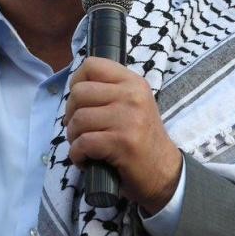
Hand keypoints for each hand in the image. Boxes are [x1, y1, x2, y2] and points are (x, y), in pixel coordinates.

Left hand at [64, 57, 182, 214]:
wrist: (163, 170)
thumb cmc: (141, 137)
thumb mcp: (133, 104)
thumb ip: (110, 91)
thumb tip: (74, 90)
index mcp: (133, 82)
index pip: (92, 65)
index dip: (77, 82)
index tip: (81, 102)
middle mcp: (132, 96)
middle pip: (79, 93)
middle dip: (71, 114)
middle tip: (80, 129)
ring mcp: (128, 118)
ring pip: (78, 119)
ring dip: (73, 137)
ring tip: (84, 146)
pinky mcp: (122, 142)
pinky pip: (83, 143)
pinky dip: (77, 155)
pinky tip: (87, 160)